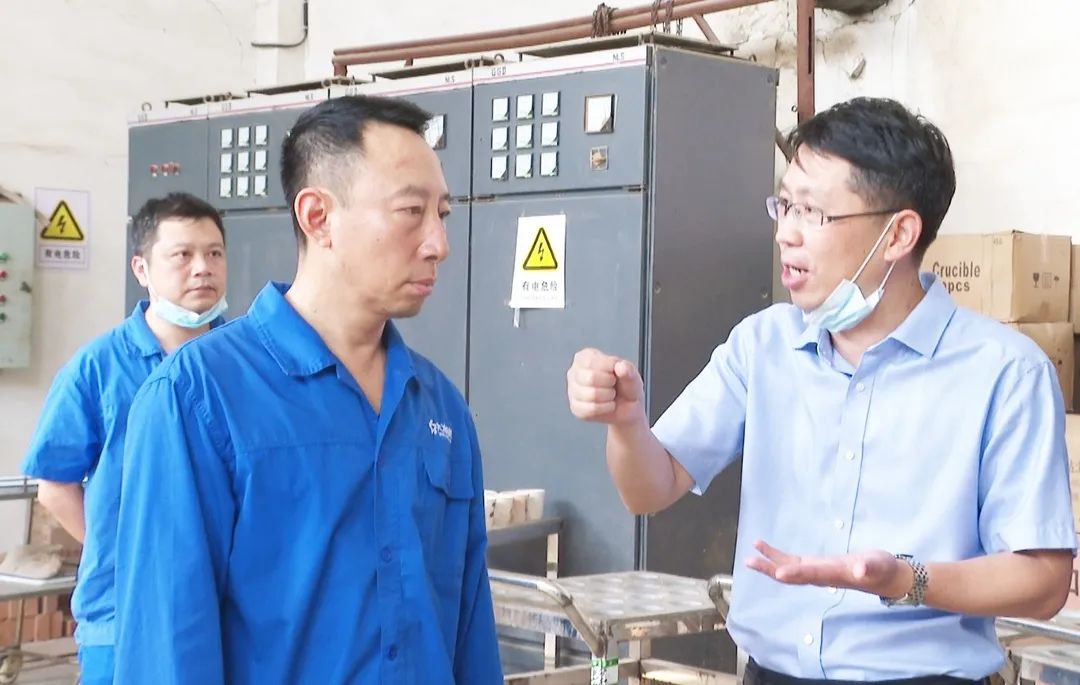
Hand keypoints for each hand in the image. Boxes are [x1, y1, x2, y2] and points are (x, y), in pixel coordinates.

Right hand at [566, 348, 645, 425]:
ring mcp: (573, 390)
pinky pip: (591, 409)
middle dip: (609, 384)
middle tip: (613, 385)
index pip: (591, 361)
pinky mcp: (575, 407)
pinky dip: (605, 409)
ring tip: (610, 395)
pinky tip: (607, 405)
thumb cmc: (626, 387)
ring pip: (591, 395)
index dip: (609, 369)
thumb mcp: (633, 376)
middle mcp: (575, 372)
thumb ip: (629, 370)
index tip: (616, 372)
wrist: (627, 408)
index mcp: (586, 357)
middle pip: (590, 378)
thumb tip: (621, 366)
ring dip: (608, 397)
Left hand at [746, 540, 912, 598]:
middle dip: (770, 569)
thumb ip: (870, 567)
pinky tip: (763, 548)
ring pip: (787, 569)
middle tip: (749, 561)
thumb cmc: (882, 569)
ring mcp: (815, 572)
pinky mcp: (814, 566)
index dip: (795, 573)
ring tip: (749, 556)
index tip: (779, 572)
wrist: (882, 577)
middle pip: (791, 575)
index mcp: (833, 575)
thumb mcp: (879, 565)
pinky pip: (791, 562)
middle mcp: (819, 576)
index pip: (811, 574)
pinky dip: (776, 556)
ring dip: (768, 563)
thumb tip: (860, 570)